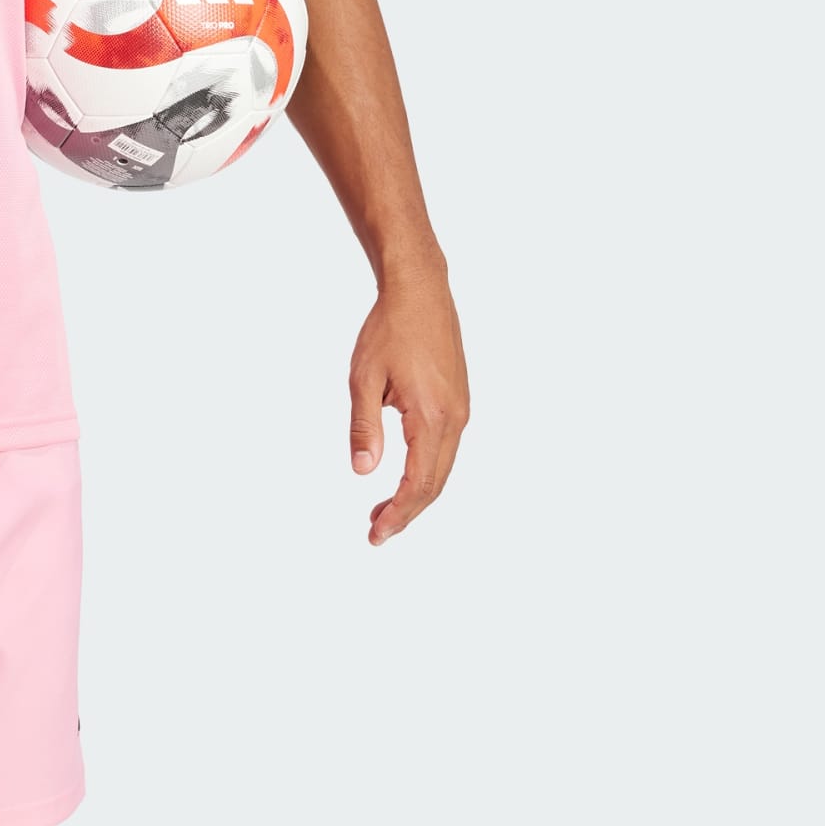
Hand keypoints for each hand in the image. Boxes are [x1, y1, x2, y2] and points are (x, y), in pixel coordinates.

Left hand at [347, 261, 468, 543]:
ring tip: (384, 509)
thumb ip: (364, 427)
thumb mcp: (364, 377)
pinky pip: (446, 449)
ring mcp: (461, 411)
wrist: (420, 291)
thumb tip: (363, 472)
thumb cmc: (390, 329)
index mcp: (433, 416)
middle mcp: (455, 419)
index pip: (418, 482)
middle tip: (376, 531)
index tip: (377, 533)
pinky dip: (427, 470)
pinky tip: (404, 474)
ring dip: (416, 493)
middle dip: (407, 512)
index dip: (399, 513)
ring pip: (442, 468)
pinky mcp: (459, 402)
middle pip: (435, 483)